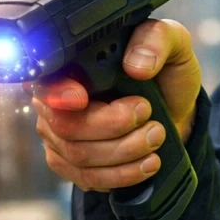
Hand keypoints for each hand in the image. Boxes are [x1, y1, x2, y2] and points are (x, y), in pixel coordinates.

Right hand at [33, 17, 200, 193]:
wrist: (174, 110)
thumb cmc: (164, 72)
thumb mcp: (171, 43)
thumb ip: (155, 39)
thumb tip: (136, 65)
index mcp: (69, 64)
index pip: (45, 80)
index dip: (57, 93)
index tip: (81, 98)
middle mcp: (55, 101)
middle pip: (66, 125)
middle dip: (112, 126)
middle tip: (149, 119)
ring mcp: (59, 136)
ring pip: (80, 156)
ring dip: (124, 152)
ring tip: (156, 137)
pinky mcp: (72, 166)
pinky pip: (89, 179)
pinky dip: (122, 174)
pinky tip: (148, 163)